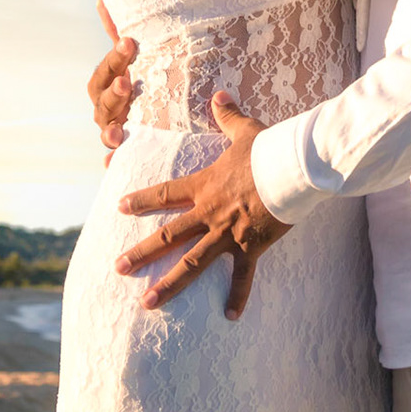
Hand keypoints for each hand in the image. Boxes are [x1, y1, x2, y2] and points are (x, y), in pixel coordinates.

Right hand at [89, 0, 138, 166]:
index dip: (114, 58)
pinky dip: (113, 161)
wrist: (171, 104)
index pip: (105, 71)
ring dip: (110, 129)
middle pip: (103, 102)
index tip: (130, 42)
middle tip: (128, 81)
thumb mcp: (141, 53)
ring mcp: (116, 128)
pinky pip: (116, 158)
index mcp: (110, 82)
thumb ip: (120, 29)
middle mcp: (109, 107)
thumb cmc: (151, 73)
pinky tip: (114, 162)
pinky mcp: (128, 147)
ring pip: (107, 130)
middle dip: (114, 92)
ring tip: (119, 130)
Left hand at [115, 91, 290, 319]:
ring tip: (147, 303)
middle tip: (118, 268)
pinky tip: (230, 316)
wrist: (292, 169)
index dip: (142, 200)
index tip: (119, 207)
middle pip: (169, 236)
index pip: (165, 194)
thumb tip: (219, 94)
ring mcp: (227, 234)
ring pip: (192, 263)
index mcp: (205, 186)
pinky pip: (242, 277)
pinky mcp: (250, 247)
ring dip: (168, 284)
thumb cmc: (269, 149)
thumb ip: (228, 115)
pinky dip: (237, 297)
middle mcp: (209, 213)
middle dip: (141, 253)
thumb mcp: (245, 130)